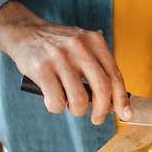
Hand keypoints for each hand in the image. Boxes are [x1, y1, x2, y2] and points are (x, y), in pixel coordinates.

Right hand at [0, 0, 131, 124]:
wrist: (26, 32)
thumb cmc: (58, 46)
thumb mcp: (83, 47)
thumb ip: (98, 68)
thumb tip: (114, 102)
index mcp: (94, 42)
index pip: (115, 75)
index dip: (122, 99)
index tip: (126, 114)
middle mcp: (80, 47)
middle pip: (102, 87)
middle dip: (102, 110)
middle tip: (97, 119)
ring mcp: (60, 57)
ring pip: (79, 99)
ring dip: (77, 110)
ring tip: (71, 106)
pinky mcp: (42, 69)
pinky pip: (57, 101)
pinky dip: (57, 108)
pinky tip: (53, 100)